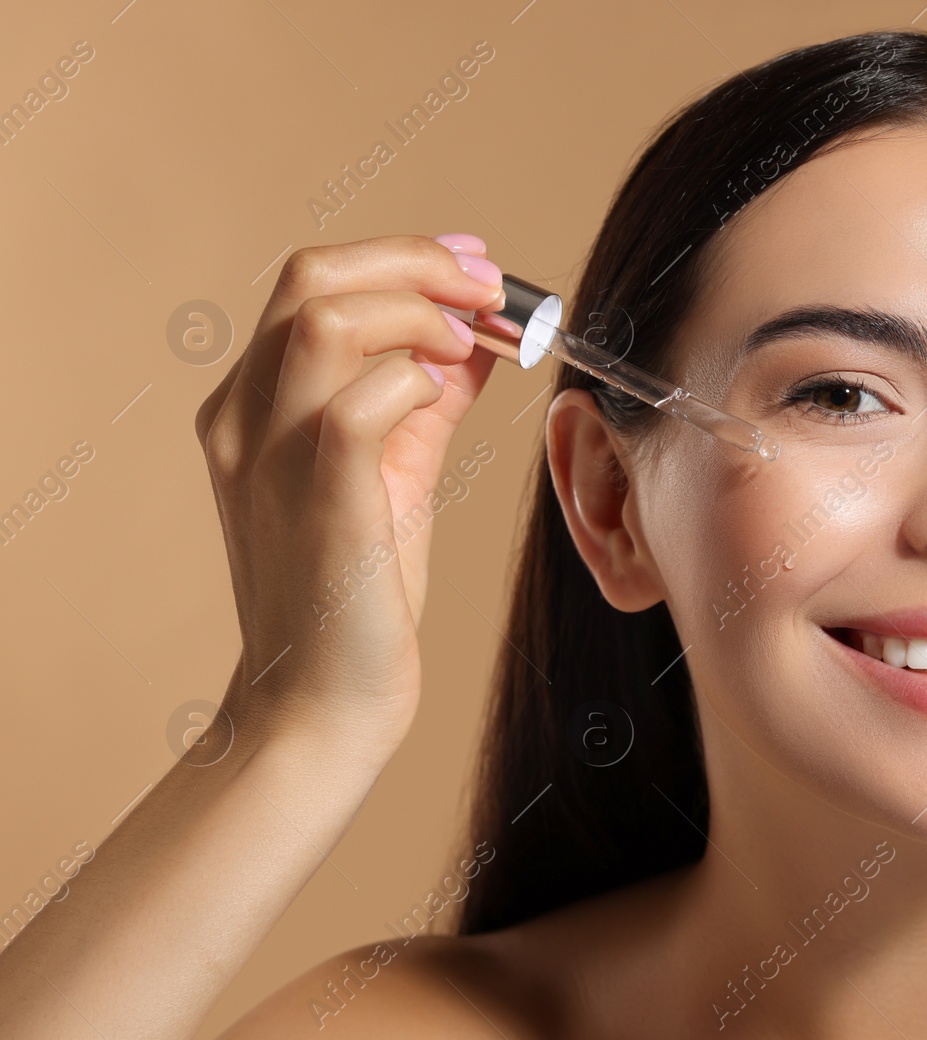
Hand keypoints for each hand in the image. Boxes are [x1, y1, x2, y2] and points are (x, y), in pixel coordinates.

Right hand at [193, 233, 503, 757]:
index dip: (404, 258)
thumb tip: (481, 336)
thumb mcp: (396, 471)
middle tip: (488, 288)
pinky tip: (446, 402)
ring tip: (470, 347)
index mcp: (254, 404)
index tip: (476, 266)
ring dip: (419, 311)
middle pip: (311, 275)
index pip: (313, 284)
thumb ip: (427, 399)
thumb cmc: (357, 590)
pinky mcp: (316, 496)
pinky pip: (360, 398)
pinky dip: (417, 381)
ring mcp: (267, 454)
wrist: (322, 700)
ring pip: (324, 316)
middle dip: (416, 261)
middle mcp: (244, 417)